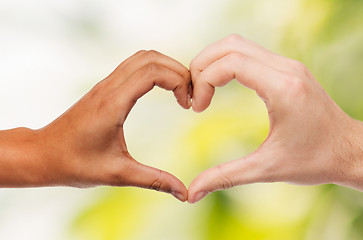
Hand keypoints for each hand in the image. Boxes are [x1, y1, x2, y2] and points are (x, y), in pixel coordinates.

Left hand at [20, 50, 189, 200]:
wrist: (42, 154)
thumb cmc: (75, 165)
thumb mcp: (118, 175)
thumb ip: (154, 181)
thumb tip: (184, 193)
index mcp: (113, 104)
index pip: (152, 72)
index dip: (178, 81)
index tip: (187, 104)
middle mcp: (109, 88)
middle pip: (151, 58)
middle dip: (178, 71)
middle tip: (189, 96)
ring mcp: (105, 85)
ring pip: (142, 57)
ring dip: (166, 68)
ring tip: (180, 92)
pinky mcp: (104, 88)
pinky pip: (134, 66)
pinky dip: (154, 71)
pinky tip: (162, 91)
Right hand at [187, 34, 359, 202]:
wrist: (350, 150)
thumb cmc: (315, 161)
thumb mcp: (267, 170)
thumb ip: (225, 177)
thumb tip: (192, 193)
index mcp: (283, 89)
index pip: (231, 63)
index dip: (205, 81)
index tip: (198, 108)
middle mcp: (287, 69)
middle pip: (230, 45)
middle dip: (202, 65)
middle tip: (194, 94)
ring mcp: (289, 65)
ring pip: (239, 44)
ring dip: (214, 62)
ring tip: (203, 90)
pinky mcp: (288, 68)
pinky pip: (250, 53)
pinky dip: (228, 63)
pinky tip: (221, 85)